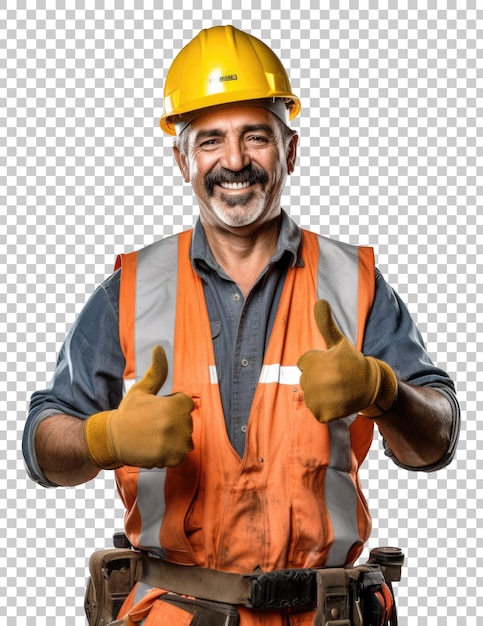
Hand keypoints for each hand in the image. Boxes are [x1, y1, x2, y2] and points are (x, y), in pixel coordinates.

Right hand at [84, 346, 193, 468]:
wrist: (111, 439)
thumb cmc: (128, 413)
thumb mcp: (142, 389)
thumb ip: (156, 371)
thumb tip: (159, 348)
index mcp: (175, 405)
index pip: (186, 404)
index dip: (172, 406)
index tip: (157, 411)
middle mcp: (178, 423)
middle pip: (187, 422)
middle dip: (173, 423)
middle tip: (153, 425)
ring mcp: (176, 442)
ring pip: (186, 440)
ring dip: (174, 440)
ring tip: (155, 437)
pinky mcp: (172, 458)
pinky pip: (180, 455)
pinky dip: (170, 454)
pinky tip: (156, 448)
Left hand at [297, 300, 397, 422]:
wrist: (372, 386)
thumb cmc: (352, 362)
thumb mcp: (338, 341)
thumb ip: (325, 323)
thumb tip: (320, 300)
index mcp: (313, 361)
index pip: (303, 364)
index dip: (318, 363)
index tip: (333, 364)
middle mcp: (314, 380)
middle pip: (305, 380)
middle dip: (319, 379)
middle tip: (337, 378)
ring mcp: (318, 398)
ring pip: (310, 396)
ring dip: (321, 395)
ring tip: (337, 390)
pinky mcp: (322, 414)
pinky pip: (316, 411)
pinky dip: (325, 409)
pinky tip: (337, 402)